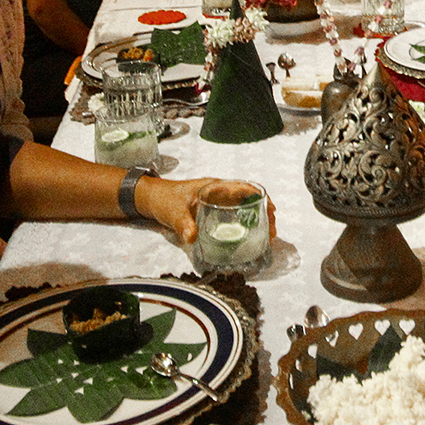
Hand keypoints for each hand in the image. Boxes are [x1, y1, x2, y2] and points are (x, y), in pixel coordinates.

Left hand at [140, 178, 272, 245]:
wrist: (152, 198)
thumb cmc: (164, 199)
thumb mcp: (174, 213)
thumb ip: (183, 225)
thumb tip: (193, 237)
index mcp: (214, 186)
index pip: (243, 187)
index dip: (260, 197)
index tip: (271, 210)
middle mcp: (219, 191)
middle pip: (248, 196)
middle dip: (264, 210)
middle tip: (272, 229)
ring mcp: (217, 199)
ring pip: (244, 204)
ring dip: (257, 216)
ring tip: (267, 233)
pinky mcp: (213, 208)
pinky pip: (235, 211)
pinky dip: (246, 220)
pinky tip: (250, 233)